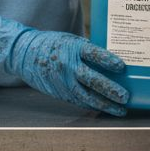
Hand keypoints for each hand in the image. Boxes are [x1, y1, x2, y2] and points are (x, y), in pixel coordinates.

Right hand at [0, 10, 129, 115]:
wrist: (25, 54)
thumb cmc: (53, 44)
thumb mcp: (71, 41)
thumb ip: (88, 51)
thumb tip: (112, 61)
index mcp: (72, 48)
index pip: (93, 54)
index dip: (108, 60)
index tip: (122, 67)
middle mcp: (67, 65)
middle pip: (92, 79)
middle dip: (110, 90)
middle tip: (125, 97)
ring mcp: (62, 81)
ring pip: (86, 96)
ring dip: (105, 104)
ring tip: (120, 109)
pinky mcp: (59, 93)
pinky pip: (79, 101)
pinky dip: (93, 106)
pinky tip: (105, 109)